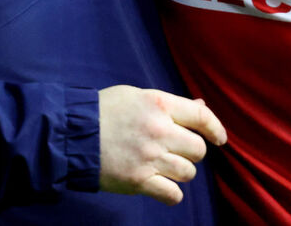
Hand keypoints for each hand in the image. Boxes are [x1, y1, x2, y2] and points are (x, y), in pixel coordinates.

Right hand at [98, 85, 226, 205]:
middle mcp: (159, 130)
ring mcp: (150, 157)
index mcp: (159, 104)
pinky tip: (162, 186)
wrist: (71, 134)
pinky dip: (171, 193)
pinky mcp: (139, 181)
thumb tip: (200, 105)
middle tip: (177, 151)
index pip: (201, 116)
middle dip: (191, 152)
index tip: (219, 138)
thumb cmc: (104, 111)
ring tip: (165, 167)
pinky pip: (173, 194)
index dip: (215, 128)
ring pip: (188, 172)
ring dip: (181, 172)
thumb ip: (169, 104)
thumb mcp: (137, 96)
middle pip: (198, 149)